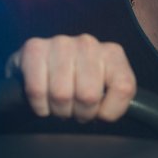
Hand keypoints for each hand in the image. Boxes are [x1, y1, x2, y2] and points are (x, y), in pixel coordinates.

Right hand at [5, 34, 136, 122]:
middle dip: (81, 113)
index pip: (123, 88)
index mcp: (113, 54)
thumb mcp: (107, 91)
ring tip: (60, 105)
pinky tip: (44, 101)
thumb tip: (105, 114)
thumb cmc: (79, 84)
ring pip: (62, 95)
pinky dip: (40, 106)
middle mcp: (88, 44)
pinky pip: (37, 90)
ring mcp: (61, 43)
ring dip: (59, 110)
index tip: (99, 111)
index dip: (109, 111)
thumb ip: (116, 99)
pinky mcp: (34, 48)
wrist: (42, 69)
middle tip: (76, 110)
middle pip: (89, 96)